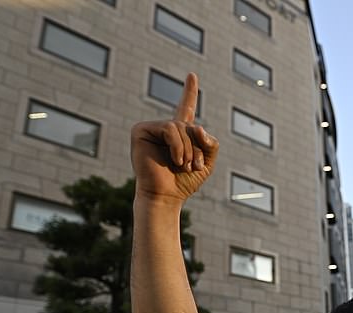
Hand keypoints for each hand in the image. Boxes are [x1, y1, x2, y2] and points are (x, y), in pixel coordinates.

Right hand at [130, 73, 218, 204]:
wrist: (165, 196)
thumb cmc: (184, 182)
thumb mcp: (208, 162)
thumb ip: (211, 143)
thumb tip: (199, 127)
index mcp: (180, 134)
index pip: (186, 109)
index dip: (189, 93)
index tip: (192, 75)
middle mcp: (165, 129)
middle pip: (191, 125)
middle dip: (198, 147)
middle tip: (194, 166)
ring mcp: (152, 128)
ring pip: (180, 126)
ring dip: (189, 149)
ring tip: (184, 165)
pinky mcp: (141, 131)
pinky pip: (169, 129)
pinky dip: (177, 145)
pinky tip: (175, 160)